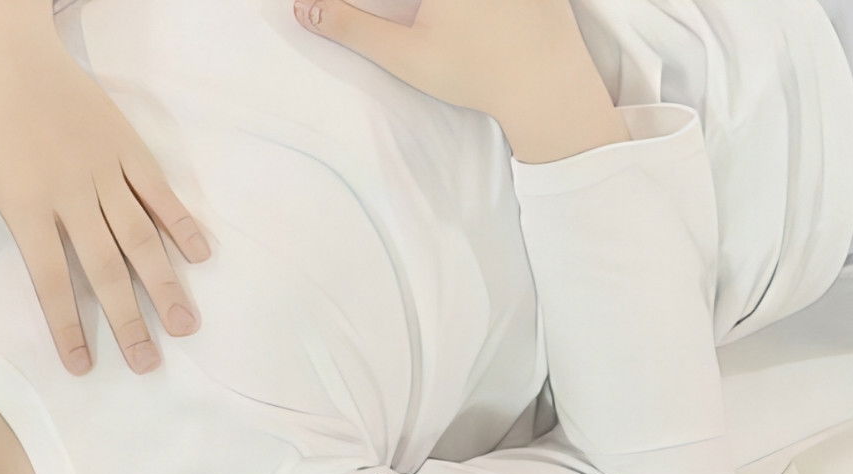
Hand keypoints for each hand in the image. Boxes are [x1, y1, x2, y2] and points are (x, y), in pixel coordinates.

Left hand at [0, 23, 209, 372]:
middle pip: (105, 268)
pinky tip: (201, 255)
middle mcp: (70, 193)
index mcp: (26, 206)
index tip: (83, 366)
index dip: (68, 326)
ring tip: (185, 324)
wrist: (8, 52)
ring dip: (164, 283)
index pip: (52, 280)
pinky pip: (158, 190)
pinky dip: (181, 222)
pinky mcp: (125, 146)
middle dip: (128, 320)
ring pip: (139, 236)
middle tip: (147, 364)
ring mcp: (103, 169)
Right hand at [293, 0, 624, 162]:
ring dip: (435, 9)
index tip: (379, 14)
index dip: (382, 5)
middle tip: (421, 21)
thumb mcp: (404, 53)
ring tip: (441, 24)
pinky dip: (481, 4)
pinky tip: (487, 20)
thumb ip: (351, 26)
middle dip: (418, 9)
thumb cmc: (476, 72)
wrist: (549, 86)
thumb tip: (304, 9)